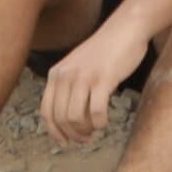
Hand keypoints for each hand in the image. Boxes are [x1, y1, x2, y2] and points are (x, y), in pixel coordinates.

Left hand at [36, 15, 147, 143]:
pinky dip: (100, 123)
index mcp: (55, 74)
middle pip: (61, 119)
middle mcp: (65, 76)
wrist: (125, 29)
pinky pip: (96, 112)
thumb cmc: (104, 51)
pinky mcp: (102, 79)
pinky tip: (105, 122)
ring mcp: (83, 77)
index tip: (65, 142)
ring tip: (95, 130)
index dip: (54, 132)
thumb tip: (68, 119)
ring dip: (86, 131)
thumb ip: (68, 86)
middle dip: (73, 135)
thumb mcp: (76, 66)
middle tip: (86, 139)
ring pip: (76, 118)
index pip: (46, 112)